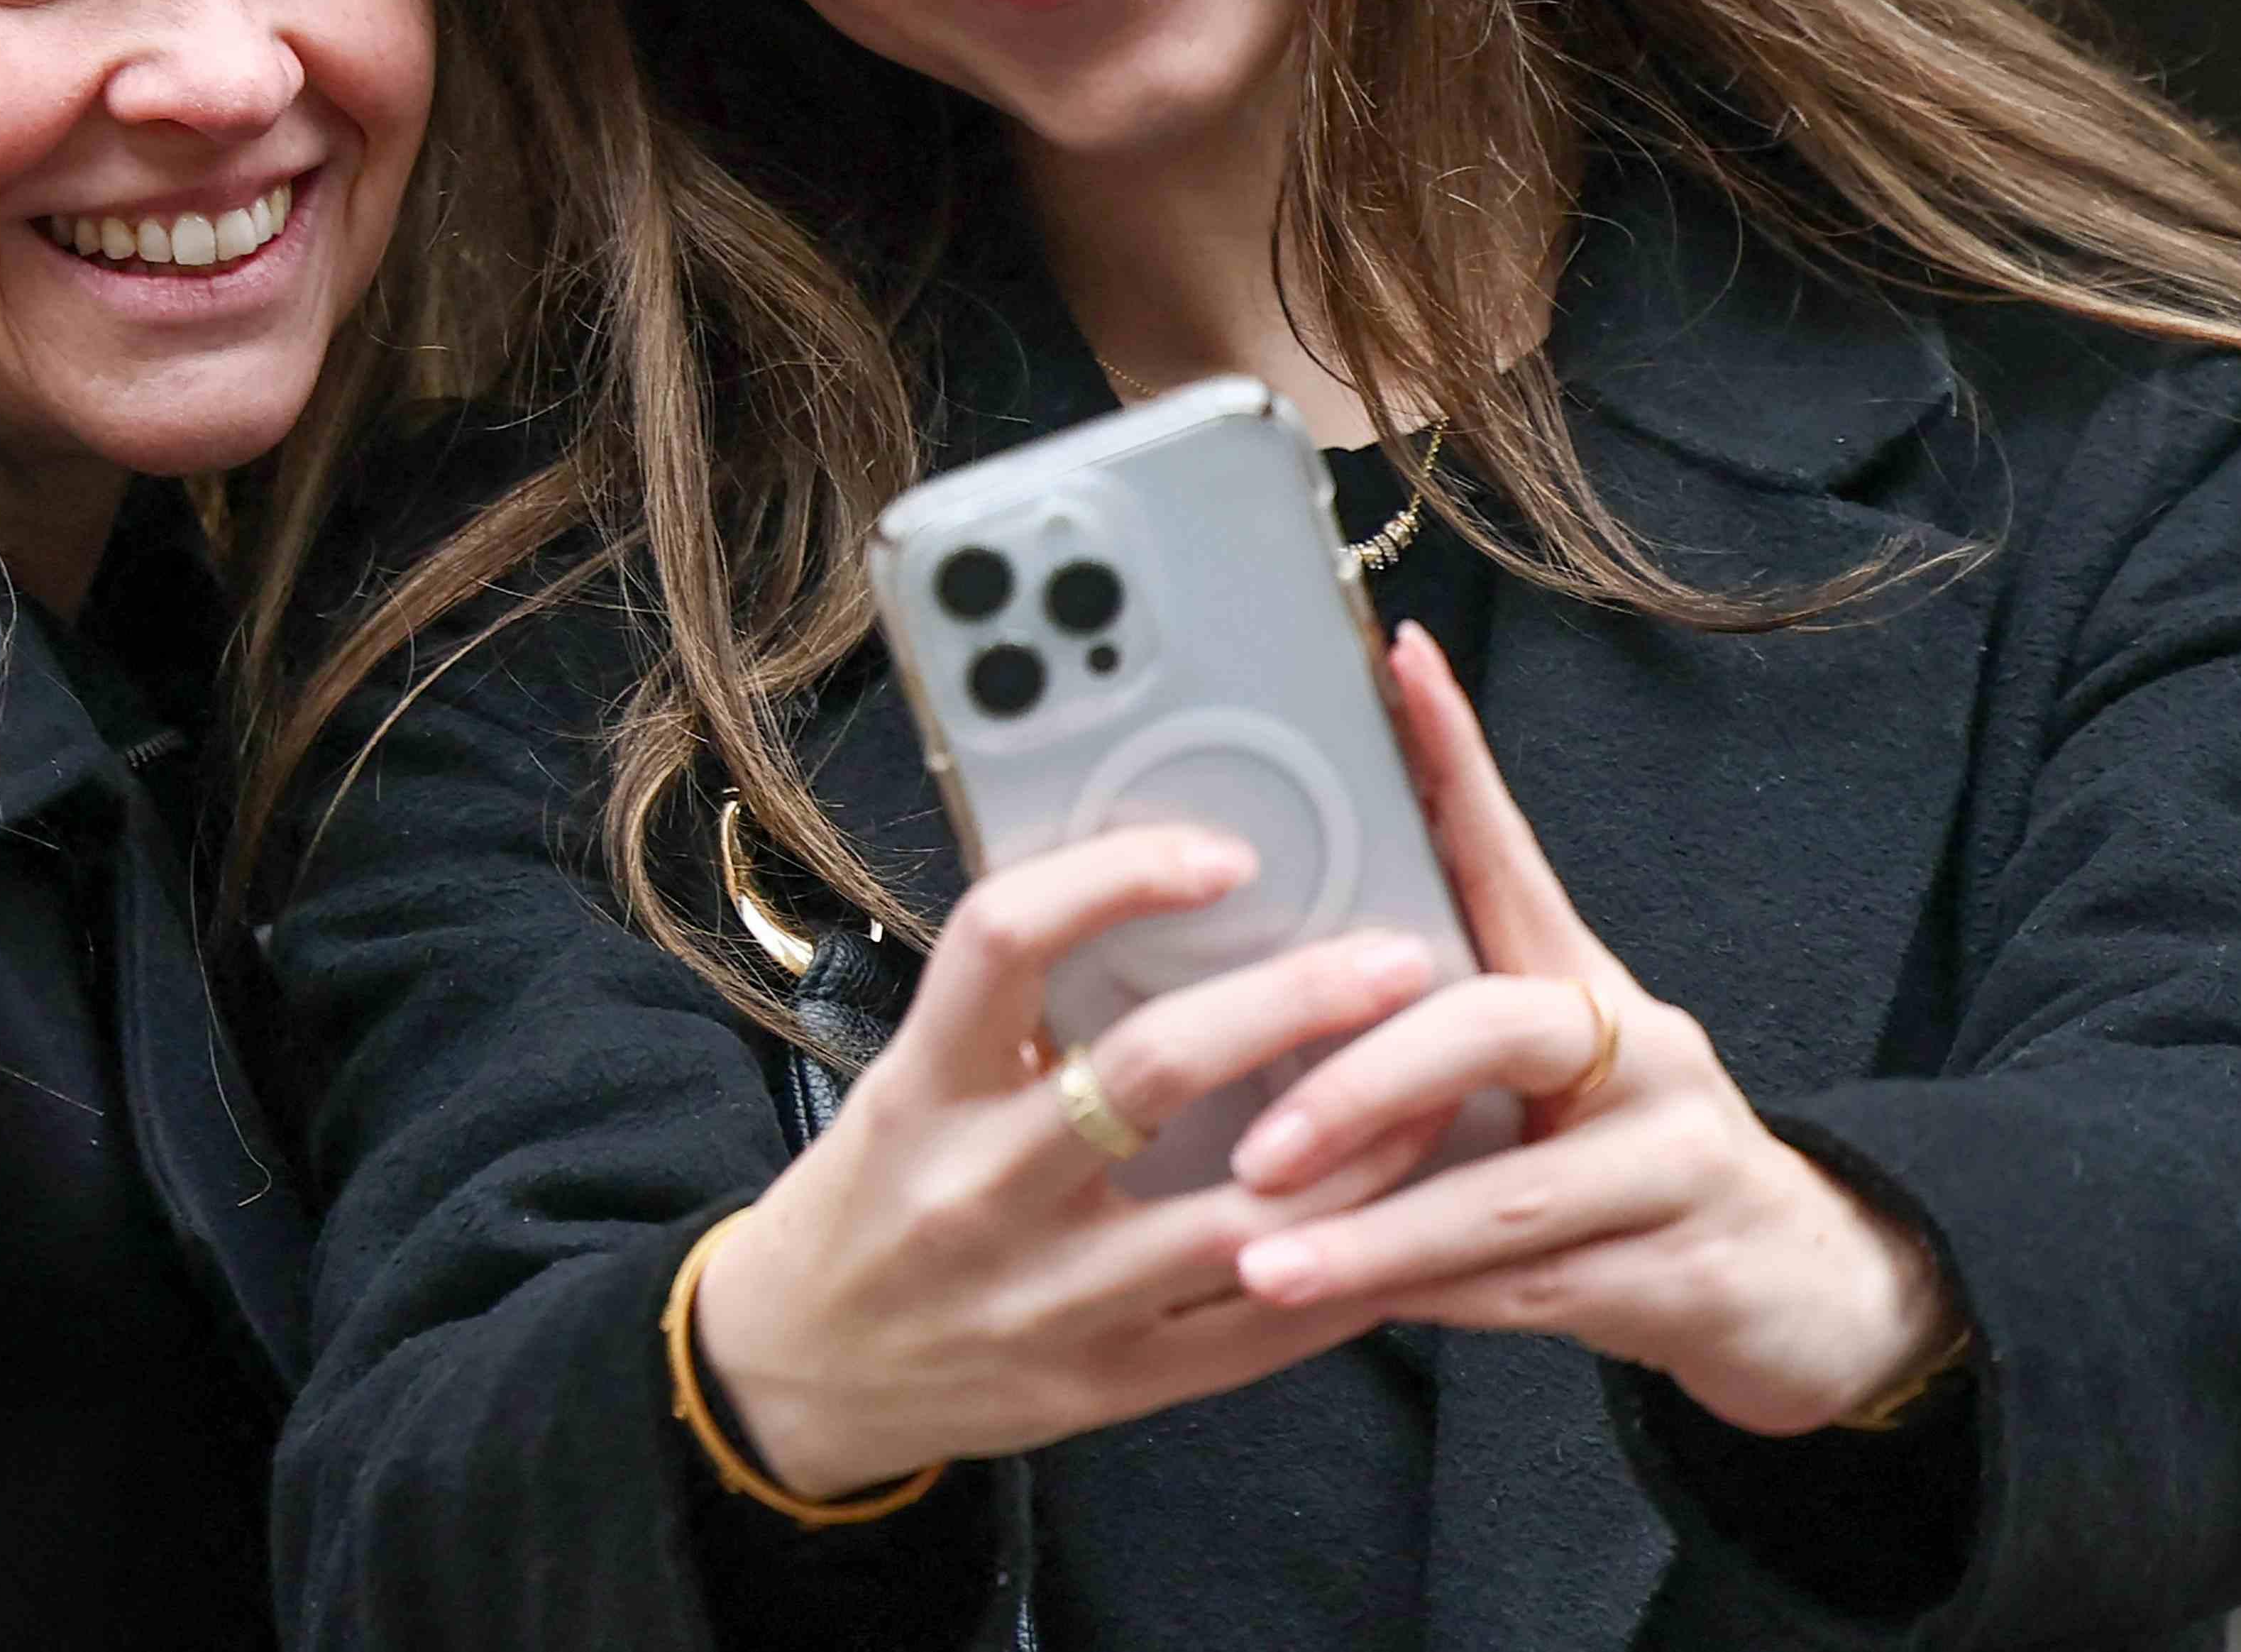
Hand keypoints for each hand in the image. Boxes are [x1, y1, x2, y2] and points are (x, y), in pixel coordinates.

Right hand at [690, 826, 1457, 1496]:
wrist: (801, 1370)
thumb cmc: (872, 1196)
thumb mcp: (904, 1084)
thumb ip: (1012, 1015)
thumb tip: (1158, 904)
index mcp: (923, 1088)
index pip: (1005, 942)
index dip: (1116, 877)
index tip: (1222, 854)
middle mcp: (980, 1187)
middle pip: (1155, 1068)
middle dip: (1296, 1002)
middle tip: (1396, 958)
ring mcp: (1049, 1299)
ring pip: (1242, 1214)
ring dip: (1361, 1147)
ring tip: (1438, 1086)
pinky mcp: (1105, 1386)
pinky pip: (1257, 1333)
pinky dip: (1348, 1271)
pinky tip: (1406, 1215)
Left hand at [1221, 625, 1963, 1436]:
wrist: (1802, 1283)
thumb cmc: (1622, 1162)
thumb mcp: (1546, 1078)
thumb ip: (1438, 1028)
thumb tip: (1277, 969)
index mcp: (1585, 985)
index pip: (1512, 853)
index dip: (1458, 757)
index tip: (1399, 663)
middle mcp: (1642, 1051)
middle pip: (1501, 1029)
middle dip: (1367, 1084)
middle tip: (1257, 1145)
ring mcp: (1677, 1163)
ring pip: (1509, 1197)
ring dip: (1374, 1234)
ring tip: (1259, 1259)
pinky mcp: (1688, 1274)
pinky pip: (1537, 1291)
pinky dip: (1435, 1301)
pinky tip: (1349, 1308)